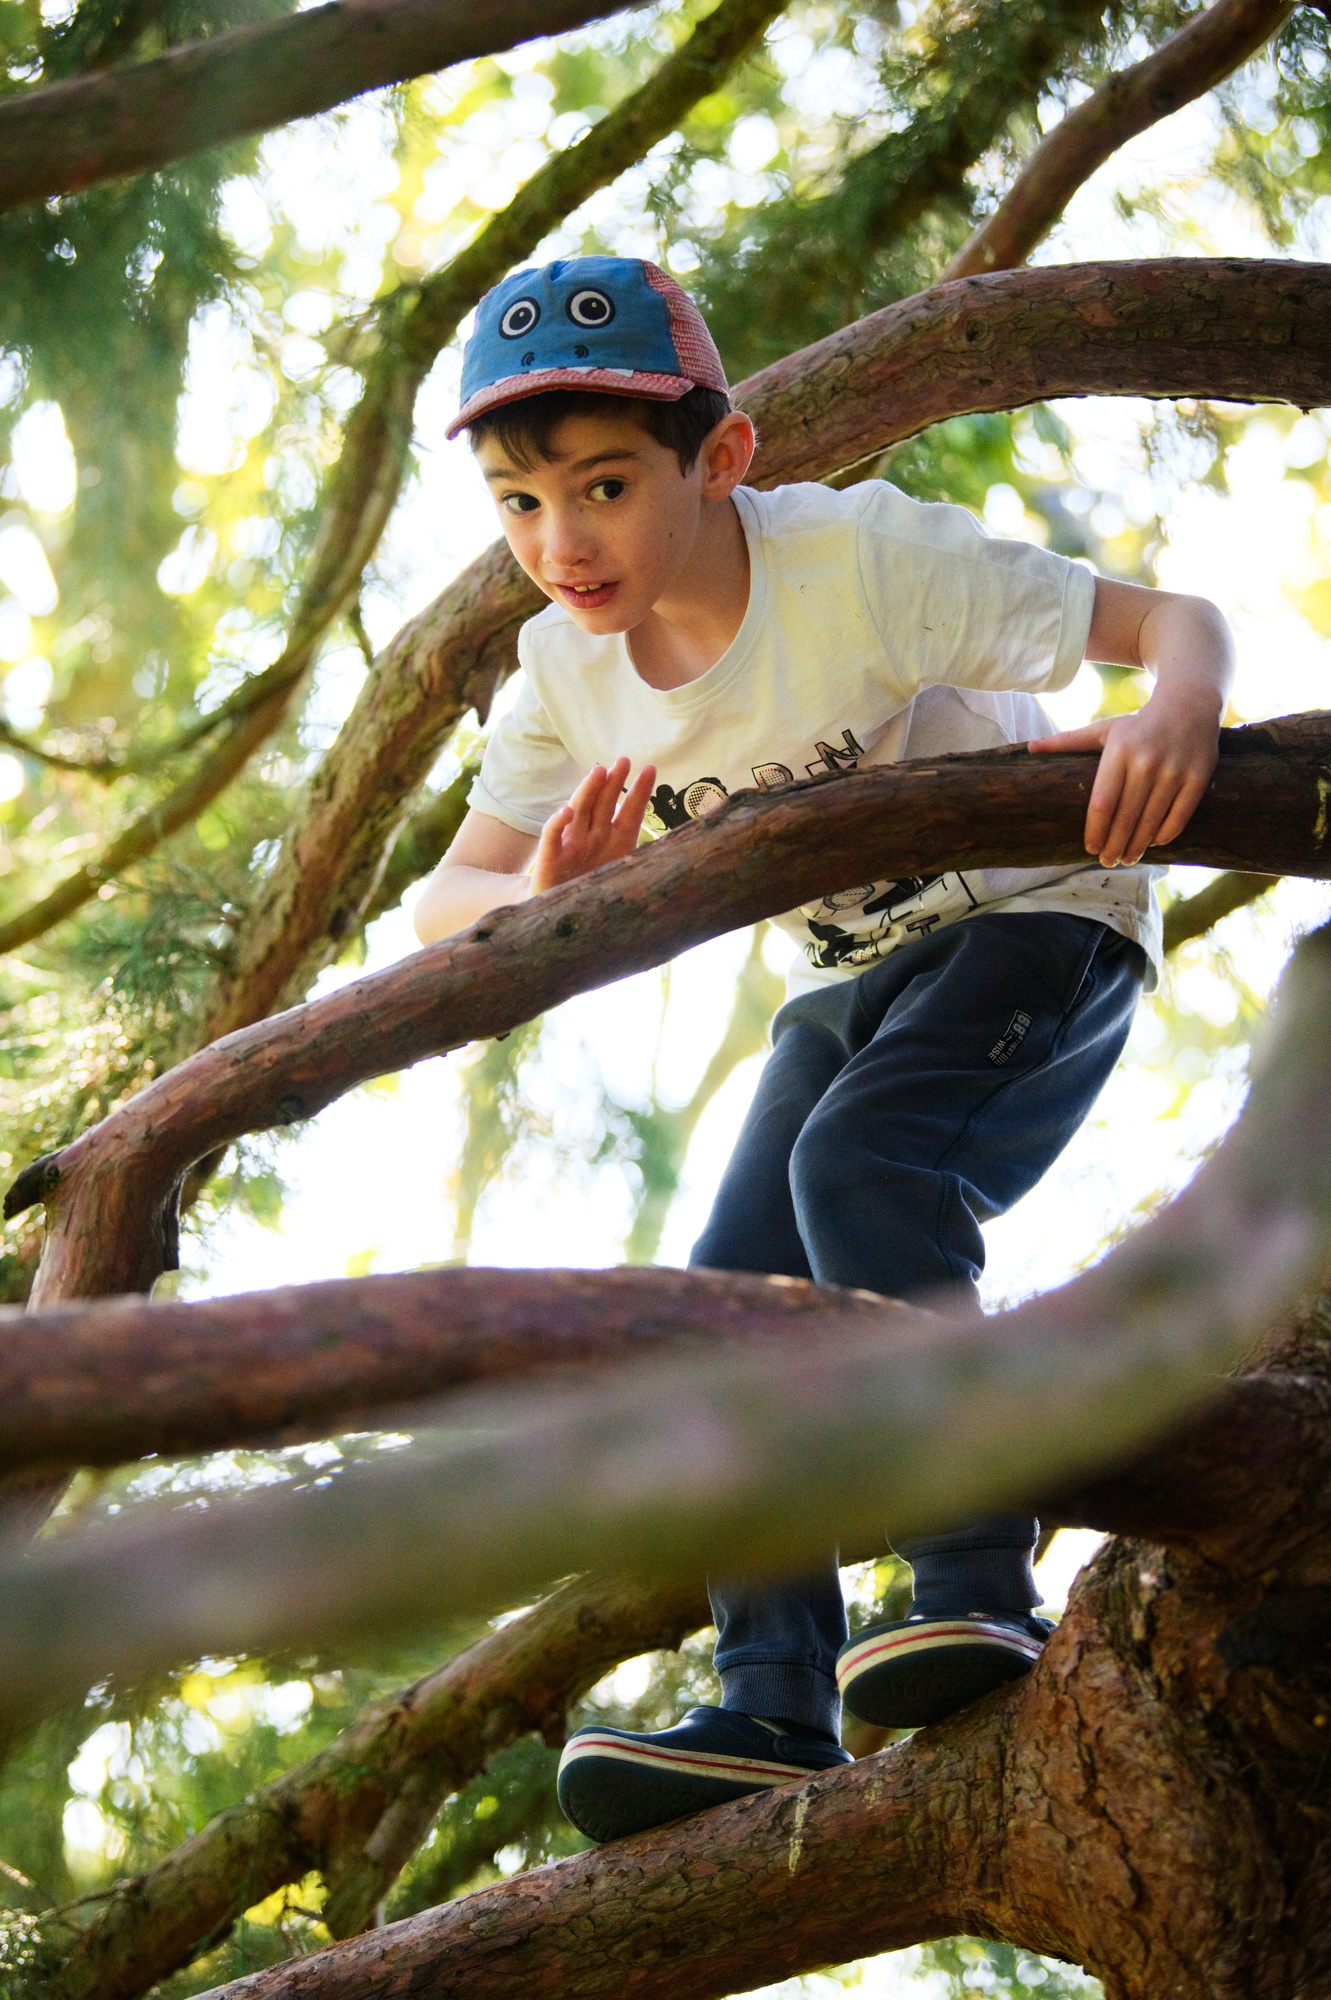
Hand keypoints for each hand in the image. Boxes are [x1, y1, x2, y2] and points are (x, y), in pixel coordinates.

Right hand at [531, 757, 656, 893]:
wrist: (557, 913)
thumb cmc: (591, 890)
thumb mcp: (619, 873)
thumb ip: (637, 857)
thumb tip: (669, 848)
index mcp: (613, 841)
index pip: (629, 812)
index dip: (639, 792)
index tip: (651, 769)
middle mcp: (593, 838)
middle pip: (604, 804)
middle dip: (614, 782)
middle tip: (624, 760)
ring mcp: (571, 845)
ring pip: (581, 812)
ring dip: (590, 791)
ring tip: (600, 771)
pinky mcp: (550, 858)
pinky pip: (553, 838)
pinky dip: (558, 824)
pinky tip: (566, 811)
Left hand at [1028, 689, 1219, 866]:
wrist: (1189, 705)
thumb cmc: (1138, 726)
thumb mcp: (1104, 729)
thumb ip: (1069, 741)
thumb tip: (1030, 748)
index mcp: (1119, 750)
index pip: (1102, 803)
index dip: (1095, 830)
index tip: (1089, 848)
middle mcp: (1146, 761)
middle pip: (1125, 817)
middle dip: (1114, 845)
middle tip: (1107, 861)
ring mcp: (1174, 770)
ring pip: (1151, 821)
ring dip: (1137, 846)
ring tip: (1127, 859)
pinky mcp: (1198, 777)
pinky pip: (1178, 816)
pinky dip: (1164, 835)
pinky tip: (1153, 844)